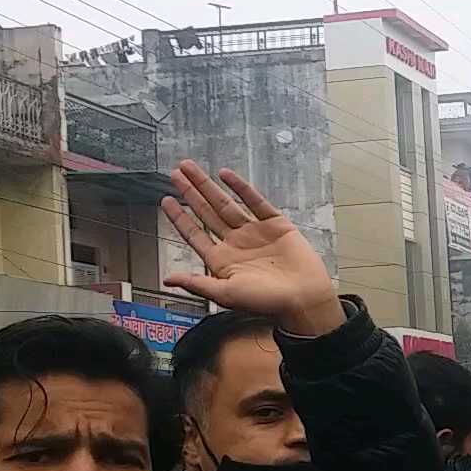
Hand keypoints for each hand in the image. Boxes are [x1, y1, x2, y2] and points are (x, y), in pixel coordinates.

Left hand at [161, 161, 343, 335]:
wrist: (304, 298)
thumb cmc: (267, 302)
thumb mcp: (226, 294)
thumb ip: (197, 283)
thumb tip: (167, 279)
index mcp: (222, 260)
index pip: (195, 234)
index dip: (180, 217)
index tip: (166, 201)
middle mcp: (236, 243)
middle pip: (206, 213)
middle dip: (190, 193)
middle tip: (176, 174)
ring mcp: (255, 232)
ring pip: (226, 204)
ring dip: (207, 186)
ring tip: (190, 168)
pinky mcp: (276, 225)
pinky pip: (255, 202)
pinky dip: (240, 187)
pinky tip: (226, 175)